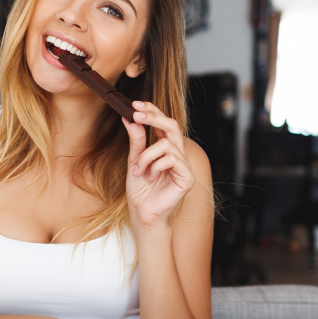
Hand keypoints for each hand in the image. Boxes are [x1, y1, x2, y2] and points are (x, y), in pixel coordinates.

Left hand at [122, 101, 195, 229]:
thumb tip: (130, 118)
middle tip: (136, 114)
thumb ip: (136, 141)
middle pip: (172, 125)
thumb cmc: (140, 191)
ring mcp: (185, 166)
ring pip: (166, 144)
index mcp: (168, 149)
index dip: (153, 111)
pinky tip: (151, 177)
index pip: (164, 123)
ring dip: (146, 156)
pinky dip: (155, 166)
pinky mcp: (187, 177)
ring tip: (139, 170)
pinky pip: (171, 159)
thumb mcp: (134, 160)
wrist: (142, 214)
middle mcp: (179, 155)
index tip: (135, 105)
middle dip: (153, 117)